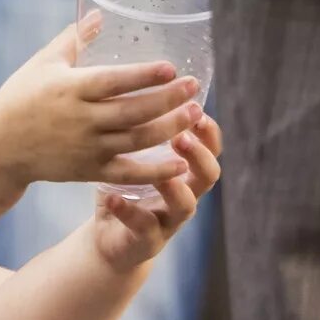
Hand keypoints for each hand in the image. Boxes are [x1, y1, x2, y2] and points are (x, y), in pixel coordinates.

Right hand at [0, 15, 202, 187]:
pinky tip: (180, 164)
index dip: (143, 75)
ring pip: (136, 140)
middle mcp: (81, 119)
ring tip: (195, 115)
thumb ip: (74, 39)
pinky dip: (155, 171)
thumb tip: (98, 12)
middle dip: (167, 100)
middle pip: (132, 111)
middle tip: (194, 88)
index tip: (171, 68)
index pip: (113, 81)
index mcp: (70, 89)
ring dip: (169, 128)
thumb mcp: (43, 63)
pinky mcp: (89, 170)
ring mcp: (87, 147)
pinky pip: (128, 172)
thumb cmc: (20, 98)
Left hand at [93, 113, 221, 272]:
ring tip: (159, 173)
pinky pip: (143, 228)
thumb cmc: (123, 188)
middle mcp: (184, 195)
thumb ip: (136, 129)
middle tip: (181, 135)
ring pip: (185, 206)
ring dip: (174, 187)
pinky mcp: (146, 240)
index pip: (209, 148)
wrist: (110, 239)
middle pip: (209, 175)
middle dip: (199, 155)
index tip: (196, 107)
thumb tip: (124, 79)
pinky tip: (112, 198)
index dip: (208, 130)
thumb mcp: (133, 157)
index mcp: (184, 171)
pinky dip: (128, 212)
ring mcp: (168, 220)